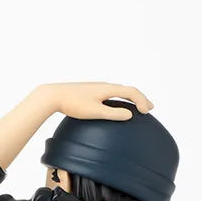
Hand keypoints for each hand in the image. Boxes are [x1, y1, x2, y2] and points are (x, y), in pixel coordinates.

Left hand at [37, 82, 152, 119]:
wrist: (53, 96)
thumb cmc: (72, 104)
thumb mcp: (94, 111)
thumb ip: (112, 114)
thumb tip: (129, 115)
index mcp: (108, 88)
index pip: (131, 92)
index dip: (142, 101)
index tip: (147, 112)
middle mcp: (104, 85)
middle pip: (127, 90)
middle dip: (140, 99)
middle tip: (149, 108)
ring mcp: (96, 88)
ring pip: (119, 91)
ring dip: (130, 98)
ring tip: (136, 107)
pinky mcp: (89, 92)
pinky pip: (110, 94)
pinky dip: (119, 99)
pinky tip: (115, 106)